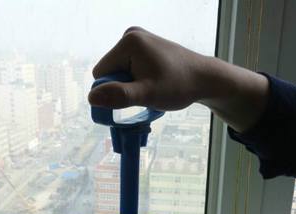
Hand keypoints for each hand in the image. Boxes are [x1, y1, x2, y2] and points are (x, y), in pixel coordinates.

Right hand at [88, 26, 209, 111]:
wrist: (204, 78)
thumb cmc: (178, 86)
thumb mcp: (147, 94)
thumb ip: (119, 95)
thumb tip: (91, 97)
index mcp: (128, 42)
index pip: (101, 74)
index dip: (115, 90)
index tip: (138, 94)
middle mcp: (131, 34)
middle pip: (110, 71)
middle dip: (124, 86)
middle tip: (148, 91)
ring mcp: (138, 39)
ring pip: (120, 71)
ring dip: (131, 84)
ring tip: (154, 85)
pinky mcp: (145, 45)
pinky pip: (129, 67)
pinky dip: (138, 78)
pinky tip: (155, 80)